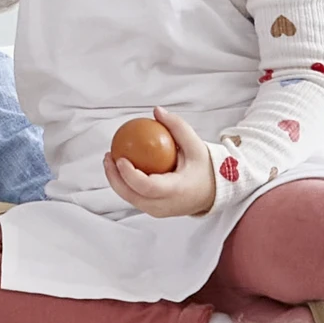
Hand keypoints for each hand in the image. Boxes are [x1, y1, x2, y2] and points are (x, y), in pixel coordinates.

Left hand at [100, 110, 220, 218]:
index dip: (129, 175)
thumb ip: (177, 127)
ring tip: (110, 160)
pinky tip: (120, 167)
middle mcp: (165, 205)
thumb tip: (157, 111)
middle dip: (115, 178)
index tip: (120, 158)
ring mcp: (158, 211)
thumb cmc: (205, 168)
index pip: (147, 187)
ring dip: (116, 181)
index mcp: (176, 191)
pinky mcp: (154, 211)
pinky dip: (126, 184)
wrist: (214, 192)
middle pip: (132, 196)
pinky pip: (135, 198)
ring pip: (130, 199)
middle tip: (109, 157)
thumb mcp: (195, 145)